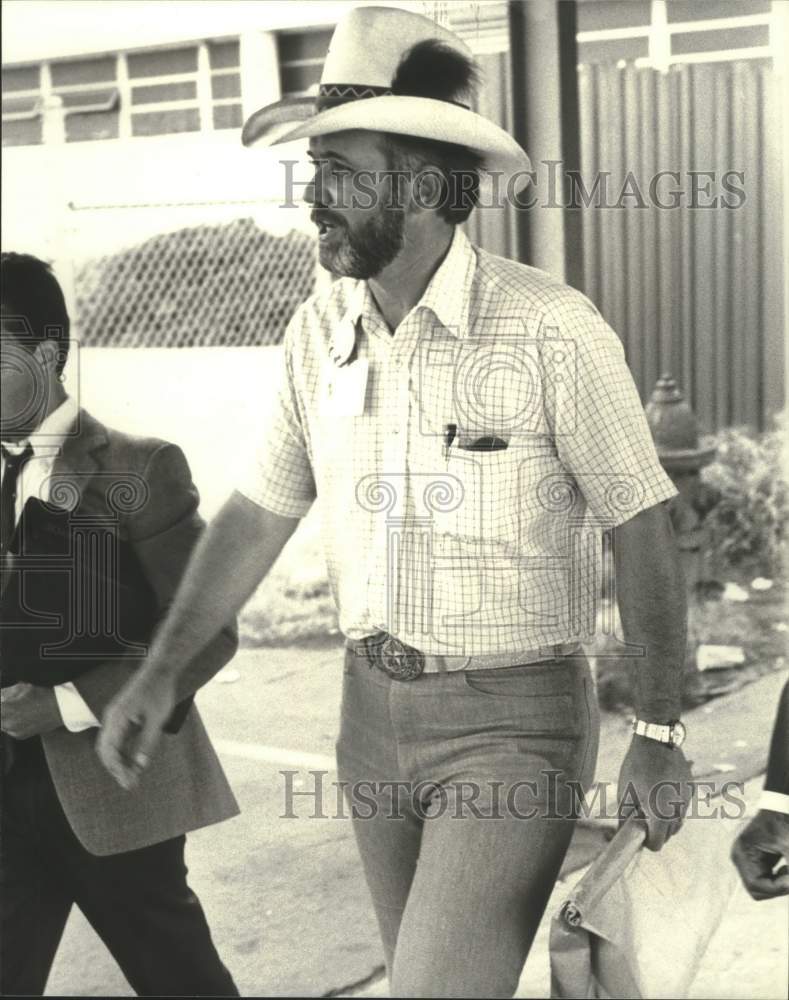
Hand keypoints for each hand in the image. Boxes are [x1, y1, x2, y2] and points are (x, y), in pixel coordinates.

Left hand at [0, 683, 62, 738]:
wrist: (59, 708)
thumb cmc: (42, 696)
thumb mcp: (21, 687)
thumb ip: (4, 692)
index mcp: (6, 710)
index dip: (0, 703)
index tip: (1, 701)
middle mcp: (8, 723)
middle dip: (2, 711)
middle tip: (9, 704)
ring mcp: (14, 731)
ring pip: (1, 724)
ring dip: (4, 718)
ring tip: (17, 710)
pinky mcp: (20, 735)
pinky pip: (9, 730)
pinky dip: (11, 723)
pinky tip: (21, 716)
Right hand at [96, 666, 176, 790]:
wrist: (160, 668)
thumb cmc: (159, 691)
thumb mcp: (157, 720)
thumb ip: (148, 742)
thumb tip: (140, 765)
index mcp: (117, 718)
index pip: (110, 752)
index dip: (118, 770)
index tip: (130, 783)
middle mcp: (111, 718)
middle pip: (106, 751)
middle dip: (116, 769)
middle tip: (130, 784)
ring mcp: (115, 716)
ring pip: (110, 745)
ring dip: (119, 761)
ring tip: (132, 776)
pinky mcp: (122, 715)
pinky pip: (117, 737)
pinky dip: (123, 750)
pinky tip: (133, 760)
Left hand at [617, 735, 692, 850]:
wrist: (658, 741)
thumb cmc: (637, 767)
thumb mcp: (625, 794)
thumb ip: (625, 819)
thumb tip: (623, 836)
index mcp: (661, 815)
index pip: (656, 845)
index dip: (645, 841)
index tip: (637, 830)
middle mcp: (678, 812)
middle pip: (667, 835)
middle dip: (654, 831)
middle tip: (640, 814)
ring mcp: (687, 801)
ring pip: (677, 823)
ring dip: (664, 820)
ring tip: (650, 801)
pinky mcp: (690, 790)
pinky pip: (682, 807)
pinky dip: (672, 806)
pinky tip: (660, 790)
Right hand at [731, 809, 788, 900]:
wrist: (779, 807)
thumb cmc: (783, 823)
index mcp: (743, 853)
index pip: (755, 885)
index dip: (776, 888)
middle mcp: (739, 858)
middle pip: (755, 890)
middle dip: (776, 888)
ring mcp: (744, 860)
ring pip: (759, 888)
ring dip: (776, 885)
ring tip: (787, 870)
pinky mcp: (751, 861)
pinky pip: (762, 881)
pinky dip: (775, 881)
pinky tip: (784, 869)